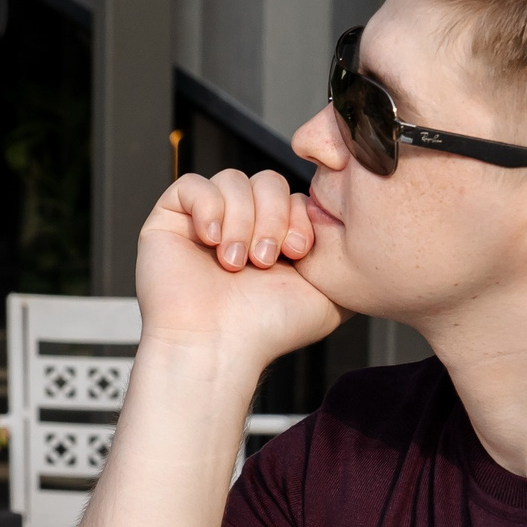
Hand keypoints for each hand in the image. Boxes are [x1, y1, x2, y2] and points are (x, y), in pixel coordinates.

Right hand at [138, 170, 344, 366]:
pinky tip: (211, 240)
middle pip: (267, 180)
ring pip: (233, 179)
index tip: (297, 252)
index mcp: (273, 238)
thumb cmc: (267, 329)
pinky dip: (208, 207)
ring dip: (241, 221)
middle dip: (272, 218)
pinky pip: (193, 183)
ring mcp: (204, 221)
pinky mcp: (170, 219)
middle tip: (264, 261)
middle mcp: (240, 226)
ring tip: (235, 262)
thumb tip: (357, 239)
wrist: (219, 347)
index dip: (299, 216)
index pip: (294, 195)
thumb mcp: (329, 298)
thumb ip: (345, 265)